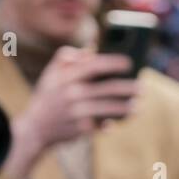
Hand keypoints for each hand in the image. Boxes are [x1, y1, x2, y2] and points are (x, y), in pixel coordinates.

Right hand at [5, 46, 138, 178]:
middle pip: (108, 89)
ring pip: (109, 109)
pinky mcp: (80, 129)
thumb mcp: (51, 74)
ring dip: (126, 107)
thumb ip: (66, 57)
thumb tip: (90, 49)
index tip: (129, 63)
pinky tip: (120, 121)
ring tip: (137, 105)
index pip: (94, 66)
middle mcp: (72, 94)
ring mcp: (77, 113)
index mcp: (67, 78)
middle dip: (129, 88)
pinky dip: (111, 124)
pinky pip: (102, 125)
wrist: (35, 128)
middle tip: (142, 87)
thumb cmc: (49, 96)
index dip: (113, 63)